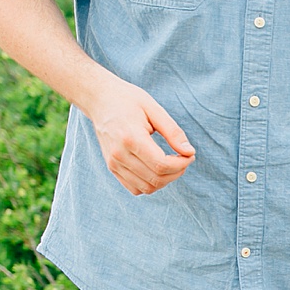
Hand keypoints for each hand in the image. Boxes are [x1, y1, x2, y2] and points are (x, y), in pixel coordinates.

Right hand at [84, 76, 194, 195]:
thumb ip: (173, 132)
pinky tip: (157, 169)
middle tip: (184, 158)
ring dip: (166, 180)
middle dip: (177, 172)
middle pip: (156, 179)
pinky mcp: (112, 168)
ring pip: (147, 188)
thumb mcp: (154, 109)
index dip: (181, 164)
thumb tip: (189, 152)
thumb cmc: (128, 100)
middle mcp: (119, 154)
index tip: (189, 154)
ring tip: (172, 163)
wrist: (99, 100)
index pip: (161, 165)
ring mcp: (113, 163)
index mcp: (130, 138)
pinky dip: (151, 184)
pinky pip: (135, 189)